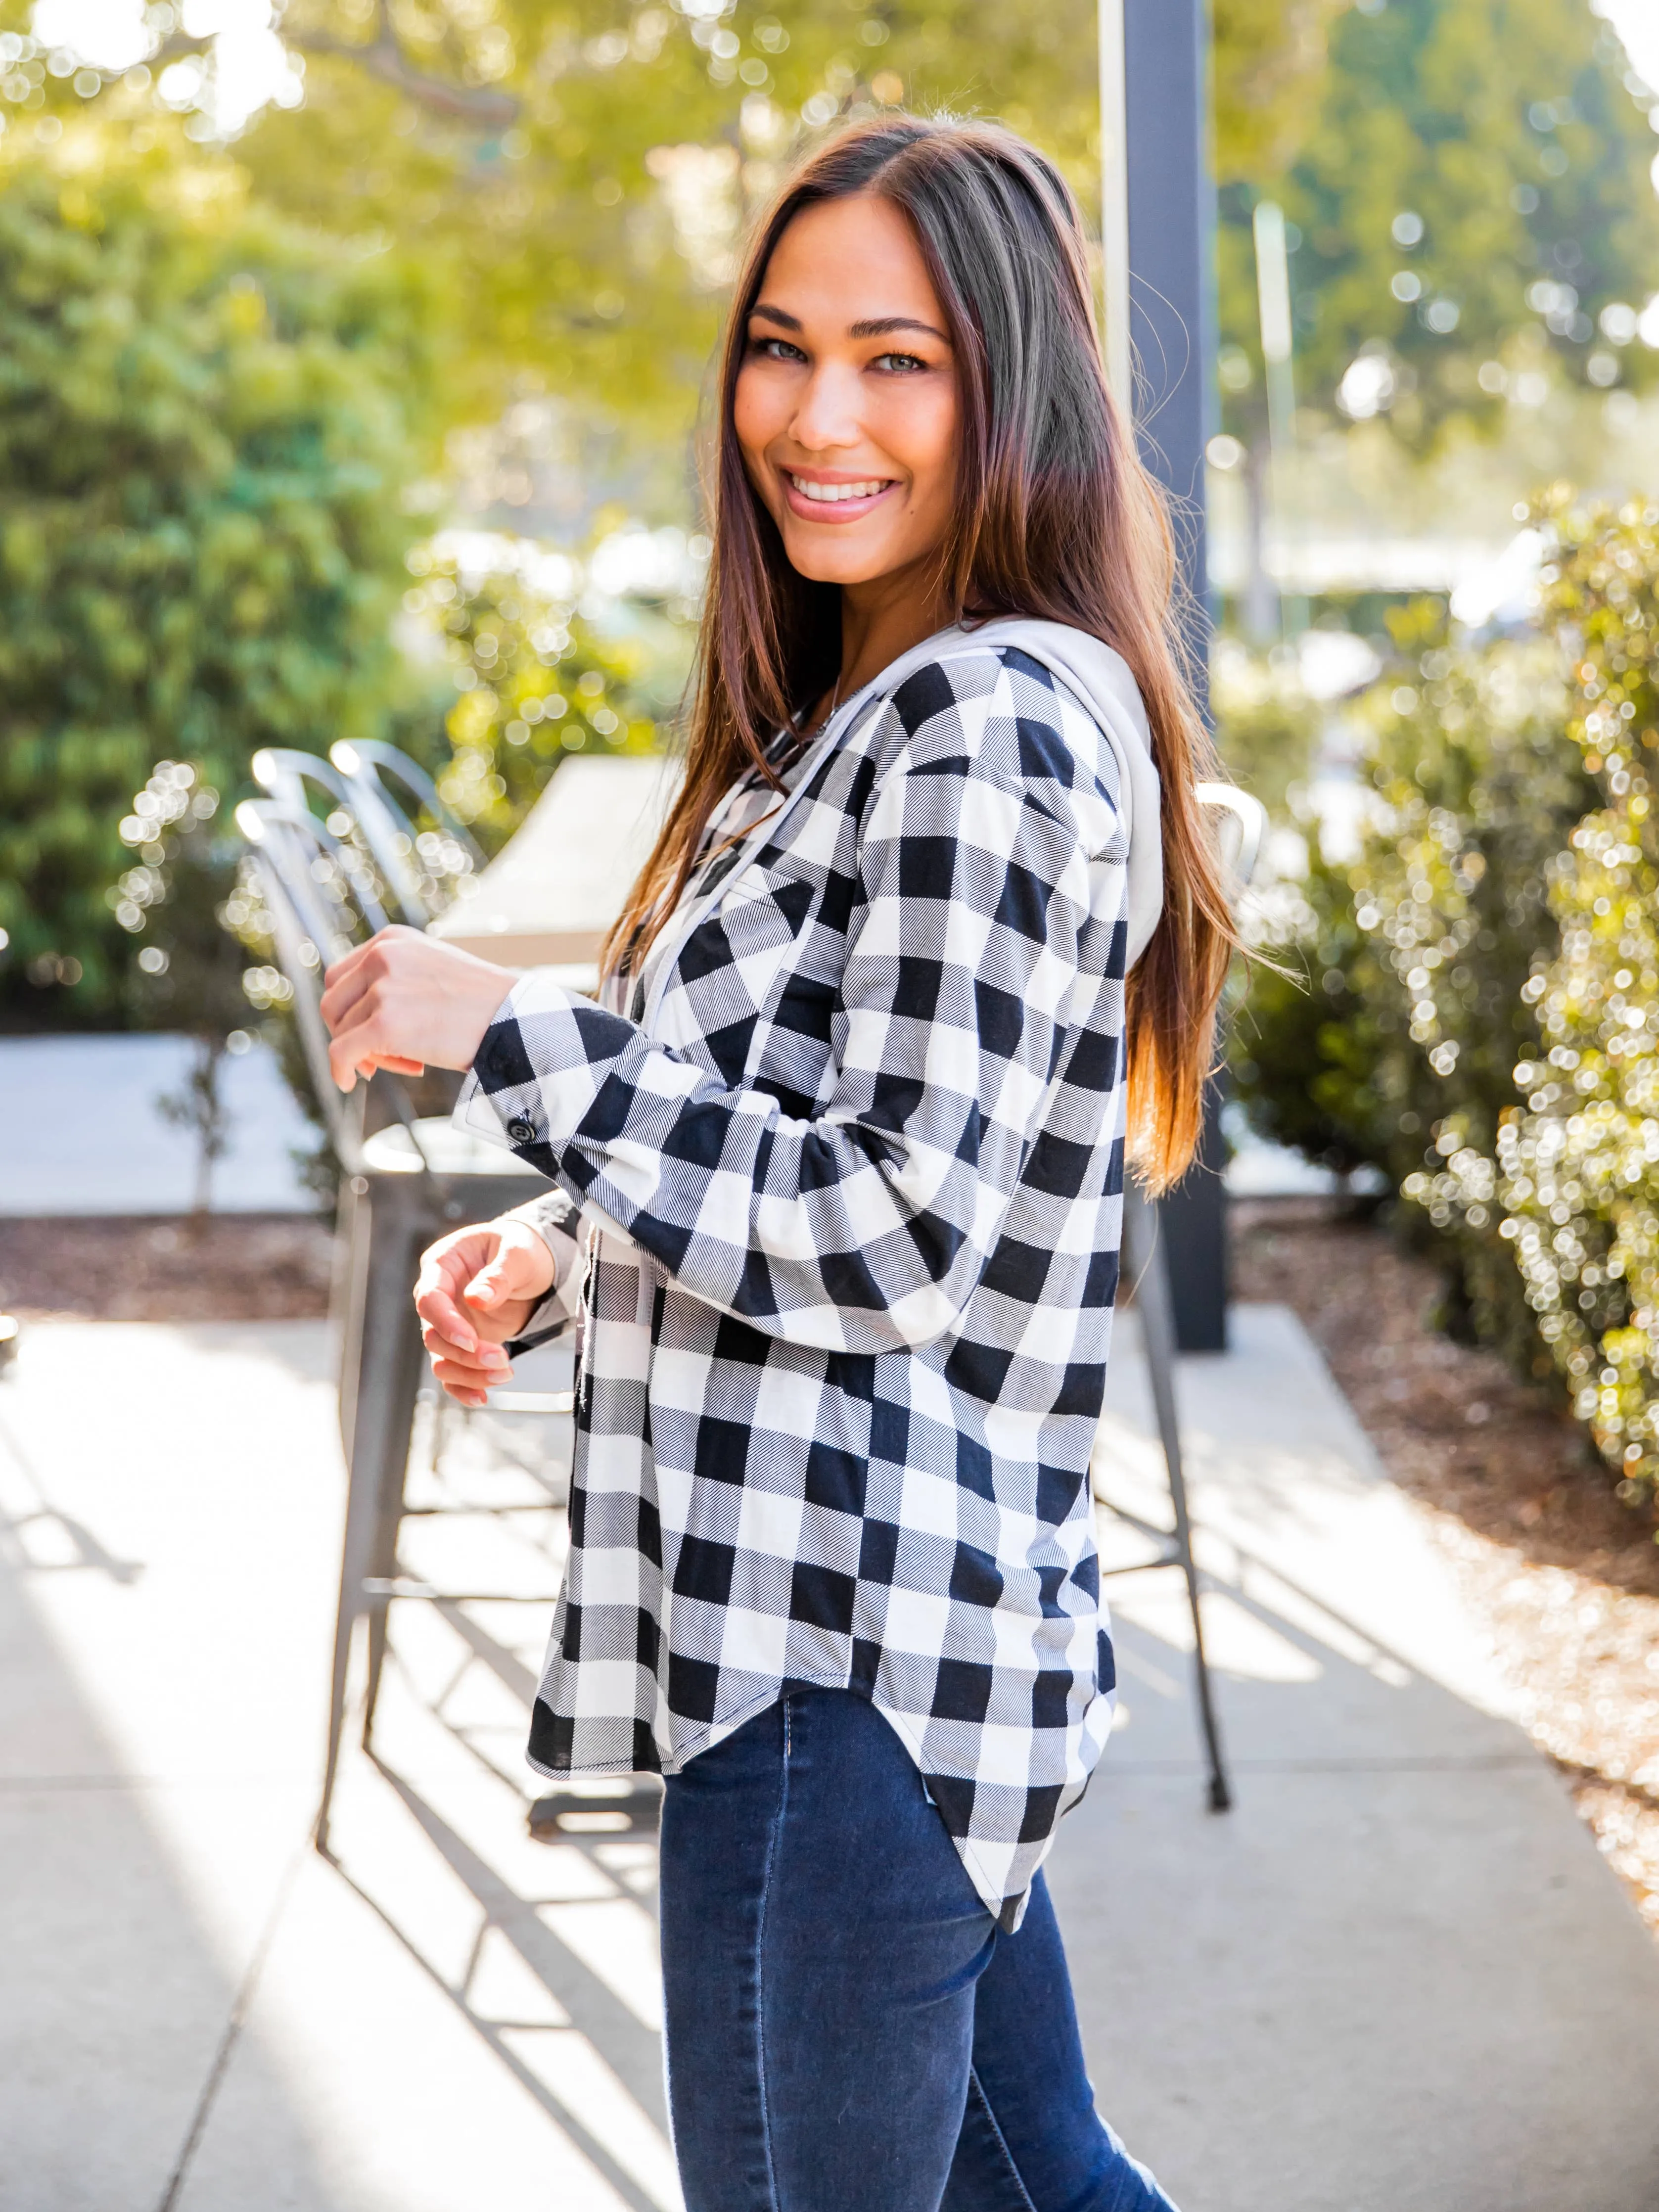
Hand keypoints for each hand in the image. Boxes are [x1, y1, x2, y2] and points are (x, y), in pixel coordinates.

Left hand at [320, 925, 517, 1092]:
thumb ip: (396, 976)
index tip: (368, 1032)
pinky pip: (341, 1052)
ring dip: (366, 1054)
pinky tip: (349, 1082)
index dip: (349, 1010)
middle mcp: (383, 957)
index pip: (342, 976)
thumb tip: (358, 1013)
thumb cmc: (484, 1003)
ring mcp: (383, 989)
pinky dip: (340, 1070)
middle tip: (378, 1056)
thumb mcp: (433, 969)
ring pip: (341, 1031)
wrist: (517, 1020)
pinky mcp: (386, 1024)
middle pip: (334, 1003)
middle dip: (349, 1033)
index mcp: (393, 940)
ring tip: (408, 1064)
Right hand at [413, 1216, 556, 1406]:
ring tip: (506, 1374)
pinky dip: (464, 1387)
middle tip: (502, 1359)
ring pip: (441, 1357)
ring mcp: (449, 1322)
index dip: (446, 1322)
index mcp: (444, 1263)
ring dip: (469, 1373)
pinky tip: (482, 1398)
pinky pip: (452, 1371)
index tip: (470, 1340)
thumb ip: (498, 1275)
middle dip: (465, 1353)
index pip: (430, 1297)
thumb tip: (476, 1299)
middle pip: (433, 1334)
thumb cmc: (521, 1249)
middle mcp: (440, 1295)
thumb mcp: (518, 1253)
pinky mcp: (462, 1343)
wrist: (533, 1264)